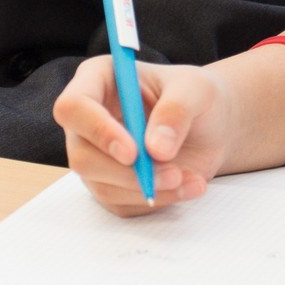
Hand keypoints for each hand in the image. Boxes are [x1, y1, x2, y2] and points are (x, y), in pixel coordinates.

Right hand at [54, 55, 232, 214]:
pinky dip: (158, 199)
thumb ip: (177, 110)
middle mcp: (88, 121)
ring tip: (189, 177)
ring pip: (102, 186)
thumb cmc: (196, 96)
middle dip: (128, 173)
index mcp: (98, 80)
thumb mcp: (198, 89)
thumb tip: (155, 149)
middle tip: (173, 173)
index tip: (132, 152)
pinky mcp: (111, 184)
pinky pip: (123, 204)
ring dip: (148, 188)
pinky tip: (187, 185)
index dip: (97, 131)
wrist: (211, 127)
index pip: (73, 107)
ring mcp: (96, 156)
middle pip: (81, 156)